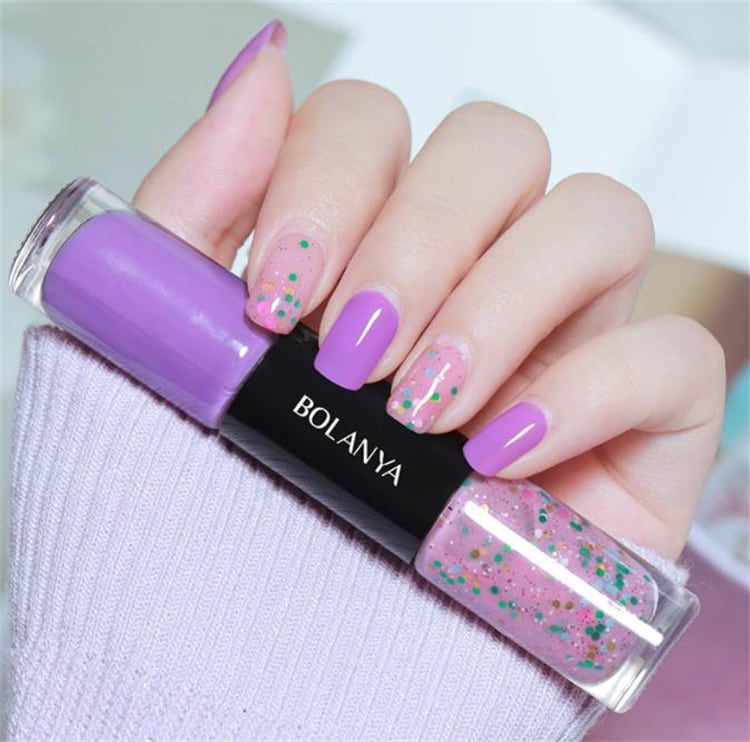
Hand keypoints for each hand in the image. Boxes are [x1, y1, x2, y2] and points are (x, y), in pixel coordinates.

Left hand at [134, 20, 723, 560]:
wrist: (317, 643)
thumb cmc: (254, 496)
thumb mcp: (193, 342)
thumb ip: (202, 202)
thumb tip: (258, 67)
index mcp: (376, 235)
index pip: (377, 125)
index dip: (328, 180)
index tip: (274, 296)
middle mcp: (480, 262)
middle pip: (496, 147)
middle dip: (417, 240)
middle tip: (351, 356)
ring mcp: (568, 328)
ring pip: (596, 217)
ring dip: (498, 303)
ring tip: (421, 409)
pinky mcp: (640, 414)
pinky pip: (670, 353)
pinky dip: (586, 391)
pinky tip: (499, 455)